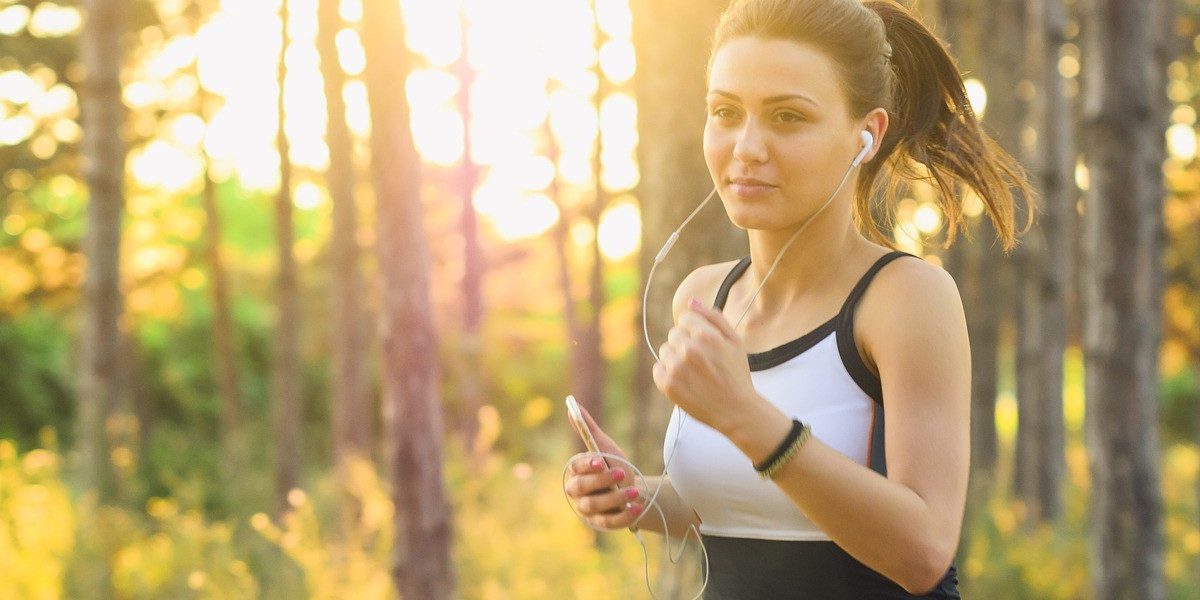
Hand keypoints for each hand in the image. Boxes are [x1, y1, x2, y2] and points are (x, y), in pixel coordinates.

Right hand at [563, 404, 644, 529]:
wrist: (634, 491)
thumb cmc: (616, 467)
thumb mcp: (606, 447)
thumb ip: (588, 430)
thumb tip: (572, 405)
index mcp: (577, 472)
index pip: (576, 468)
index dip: (587, 465)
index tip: (600, 461)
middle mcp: (578, 492)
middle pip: (581, 488)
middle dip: (601, 481)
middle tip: (622, 473)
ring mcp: (588, 510)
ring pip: (595, 506)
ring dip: (615, 498)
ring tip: (634, 492)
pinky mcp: (601, 524)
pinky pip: (608, 522)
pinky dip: (623, 516)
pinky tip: (636, 508)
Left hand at [652, 298, 759, 432]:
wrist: (736, 410)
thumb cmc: (736, 374)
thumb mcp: (734, 341)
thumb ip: (714, 318)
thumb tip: (692, 301)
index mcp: (706, 335)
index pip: (684, 319)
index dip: (695, 331)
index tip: (704, 345)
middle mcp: (689, 349)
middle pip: (673, 334)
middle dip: (685, 344)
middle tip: (701, 362)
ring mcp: (676, 368)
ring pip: (665, 351)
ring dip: (675, 359)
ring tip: (694, 373)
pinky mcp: (667, 385)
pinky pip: (658, 369)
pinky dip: (667, 374)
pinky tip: (685, 382)